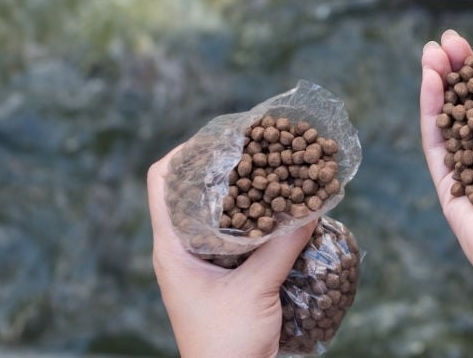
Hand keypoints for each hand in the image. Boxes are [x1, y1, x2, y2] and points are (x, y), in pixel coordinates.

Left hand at [147, 145, 316, 357]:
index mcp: (171, 248)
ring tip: (274, 170)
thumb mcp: (256, 290)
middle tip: (259, 146)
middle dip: (225, 166)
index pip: (161, 181)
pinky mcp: (223, 277)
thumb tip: (312, 205)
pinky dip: (258, 219)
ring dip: (244, 192)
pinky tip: (284, 211)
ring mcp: (201, 264)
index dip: (185, 150)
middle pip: (191, 190)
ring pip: (217, 213)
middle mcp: (181, 250)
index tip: (223, 135)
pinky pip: (237, 236)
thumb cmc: (226, 346)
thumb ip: (282, 246)